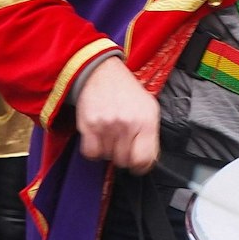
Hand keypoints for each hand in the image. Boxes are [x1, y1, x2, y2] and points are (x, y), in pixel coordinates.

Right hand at [74, 56, 159, 172]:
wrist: (102, 74)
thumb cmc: (127, 92)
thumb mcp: (149, 108)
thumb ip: (150, 134)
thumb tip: (148, 160)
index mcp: (146, 121)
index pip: (145, 159)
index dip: (141, 165)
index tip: (138, 163)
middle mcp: (127, 124)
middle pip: (124, 161)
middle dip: (124, 155)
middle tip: (122, 142)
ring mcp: (107, 126)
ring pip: (108, 157)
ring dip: (109, 150)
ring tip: (111, 134)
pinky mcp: (88, 126)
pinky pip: (91, 153)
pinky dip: (94, 149)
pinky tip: (98, 137)